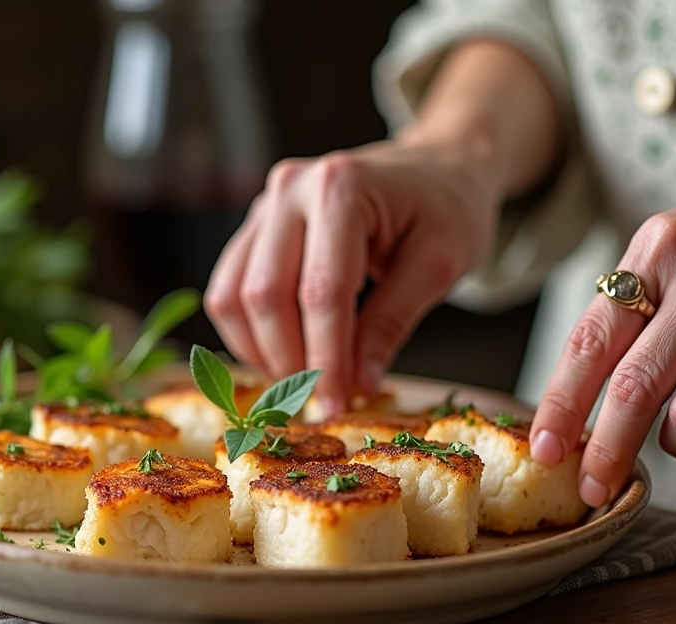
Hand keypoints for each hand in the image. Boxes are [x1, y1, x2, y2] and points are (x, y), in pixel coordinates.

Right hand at [204, 138, 499, 413]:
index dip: (326, 358)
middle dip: (291, 361)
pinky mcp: (256, 226)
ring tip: (304, 383)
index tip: (338, 404)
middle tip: (322, 401)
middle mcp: (291, 189)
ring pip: (234, 296)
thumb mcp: (439, 264)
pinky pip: (229, 289)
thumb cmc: (446, 207)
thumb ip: (393, 322)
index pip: (322, 292)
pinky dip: (249, 334)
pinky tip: (284, 358)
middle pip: (266, 296)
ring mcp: (266, 205)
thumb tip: (359, 384)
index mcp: (342, 188)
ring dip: (262, 352)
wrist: (436, 166)